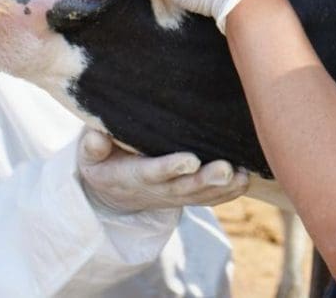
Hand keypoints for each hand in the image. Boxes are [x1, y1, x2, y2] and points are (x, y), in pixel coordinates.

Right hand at [77, 129, 248, 213]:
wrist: (112, 190)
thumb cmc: (103, 159)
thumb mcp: (90, 154)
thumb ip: (92, 146)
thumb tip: (96, 137)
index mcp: (131, 176)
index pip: (152, 172)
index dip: (170, 167)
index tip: (189, 160)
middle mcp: (157, 189)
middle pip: (184, 187)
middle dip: (206, 179)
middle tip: (225, 169)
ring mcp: (176, 194)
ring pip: (202, 194)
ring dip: (223, 187)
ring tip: (241, 175)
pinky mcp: (189, 196)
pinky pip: (211, 198)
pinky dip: (230, 192)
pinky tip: (246, 179)